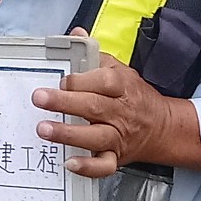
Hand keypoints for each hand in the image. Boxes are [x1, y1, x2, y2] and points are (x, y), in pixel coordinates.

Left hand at [34, 45, 200, 179]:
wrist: (160, 126)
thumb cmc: (132, 95)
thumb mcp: (118, 68)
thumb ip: (93, 54)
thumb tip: (76, 34)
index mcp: (121, 87)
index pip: (103, 81)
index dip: (80, 80)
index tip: (61, 79)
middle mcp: (119, 112)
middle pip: (94, 106)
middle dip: (64, 102)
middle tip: (39, 98)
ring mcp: (118, 136)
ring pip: (95, 136)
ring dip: (68, 134)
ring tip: (44, 129)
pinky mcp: (116, 157)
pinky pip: (104, 166)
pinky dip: (88, 167)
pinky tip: (69, 163)